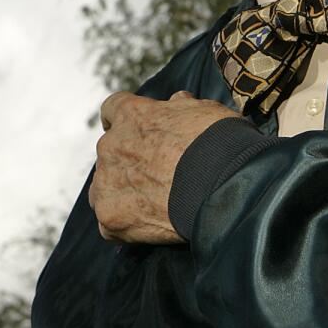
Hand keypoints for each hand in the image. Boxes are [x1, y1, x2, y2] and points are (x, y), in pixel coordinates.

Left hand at [88, 90, 239, 243]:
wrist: (223, 186)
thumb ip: (182, 107)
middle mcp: (111, 144)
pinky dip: (125, 225)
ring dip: (121, 193)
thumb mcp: (204, 110)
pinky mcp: (111, 216)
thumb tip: (178, 101)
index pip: (112, 109)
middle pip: (109, 152)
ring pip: (103, 188)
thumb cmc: (219, 144)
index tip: (133, 131)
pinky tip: (148, 227)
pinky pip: (109, 222)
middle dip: (128, 162)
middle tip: (157, 176)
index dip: (123, 122)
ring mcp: (107, 181)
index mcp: (131, 114)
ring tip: (151, 205)